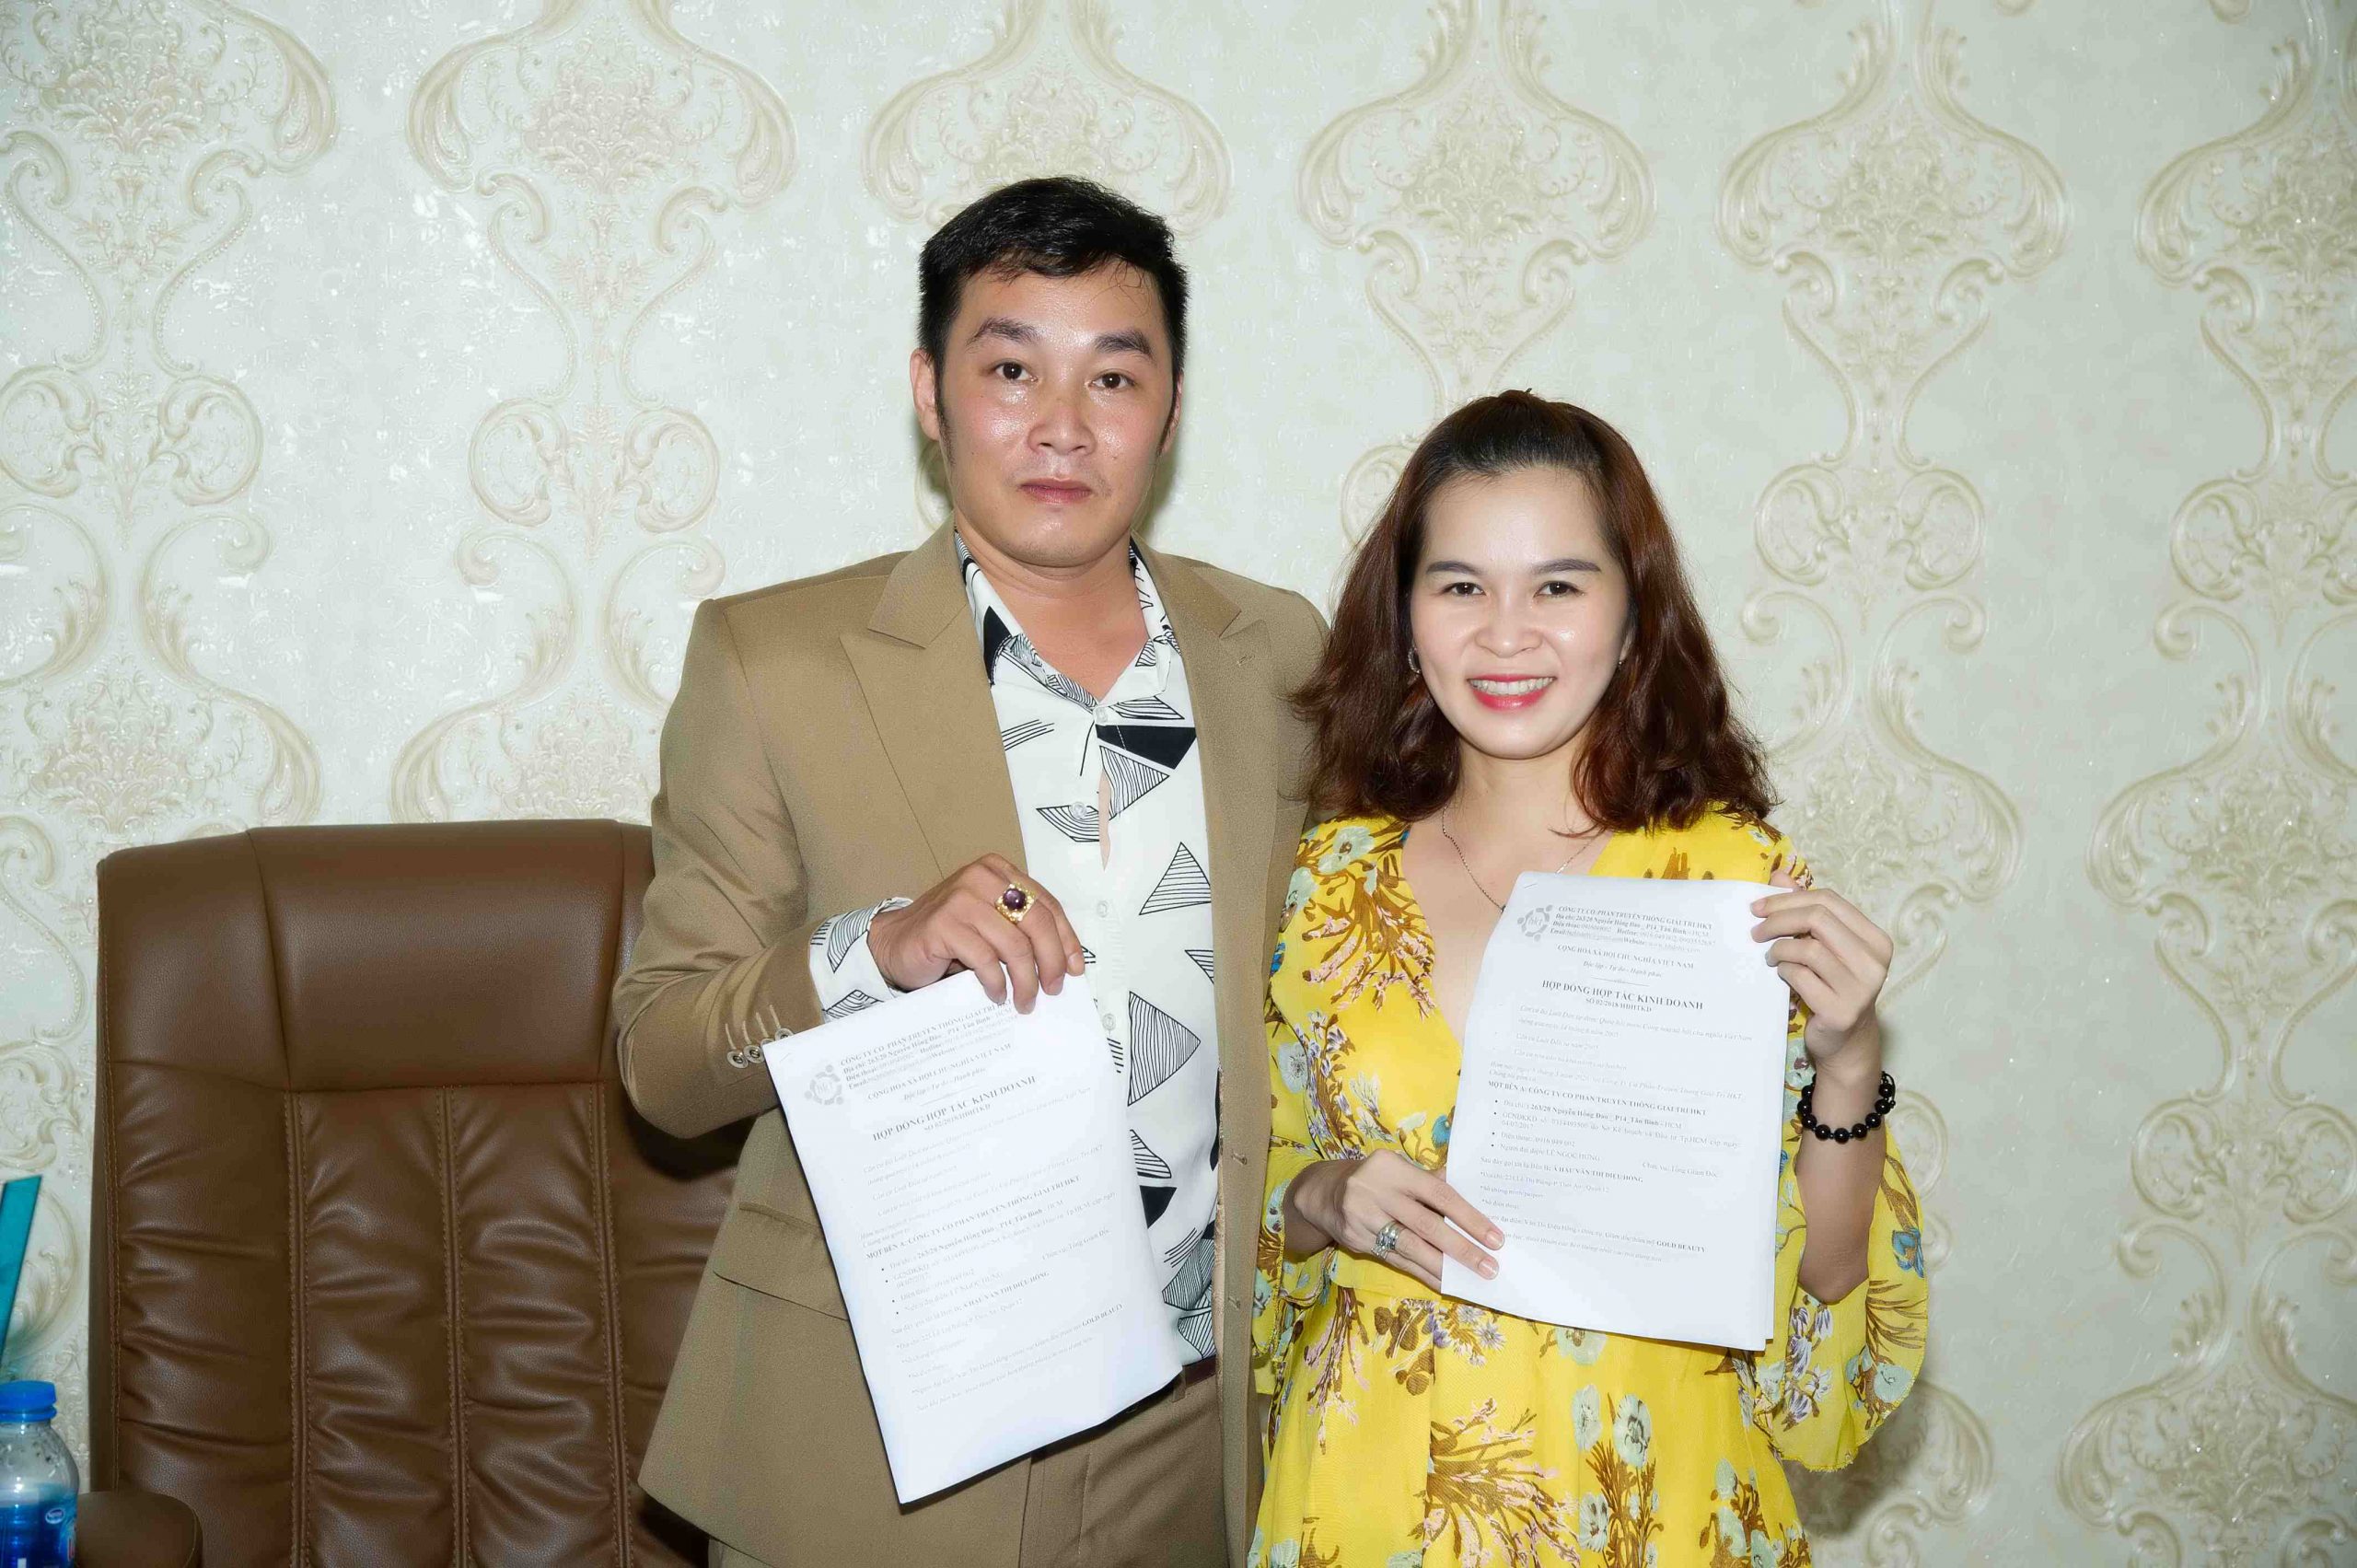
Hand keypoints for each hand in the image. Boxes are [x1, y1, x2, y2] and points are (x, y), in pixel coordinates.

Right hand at [868, 855, 1084, 1010]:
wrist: (896, 942)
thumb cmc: (950, 937)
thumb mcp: (992, 924)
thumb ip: (1021, 930)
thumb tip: (1064, 964)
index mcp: (999, 871)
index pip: (1047, 905)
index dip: (1066, 940)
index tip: (1075, 969)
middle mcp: (982, 878)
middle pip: (1037, 923)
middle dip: (1051, 962)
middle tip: (1053, 990)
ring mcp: (962, 899)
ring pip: (1014, 946)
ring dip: (1025, 981)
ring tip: (1025, 1001)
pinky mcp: (944, 924)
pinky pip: (985, 960)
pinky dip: (997, 983)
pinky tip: (998, 995)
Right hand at [1289, 1150, 1500, 1292]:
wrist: (1322, 1192)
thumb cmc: (1374, 1178)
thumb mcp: (1398, 1169)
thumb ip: (1430, 1181)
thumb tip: (1473, 1195)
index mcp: (1394, 1168)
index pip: (1439, 1194)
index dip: (1468, 1217)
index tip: (1494, 1238)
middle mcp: (1377, 1191)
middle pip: (1426, 1224)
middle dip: (1461, 1248)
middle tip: (1489, 1267)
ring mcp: (1363, 1217)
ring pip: (1410, 1247)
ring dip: (1443, 1267)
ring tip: (1469, 1280)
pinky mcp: (1357, 1240)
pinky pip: (1396, 1260)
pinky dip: (1422, 1273)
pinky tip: (1443, 1281)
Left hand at [1751, 869, 1892, 1085]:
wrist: (1844, 1040)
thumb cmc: (1832, 985)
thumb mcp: (1823, 946)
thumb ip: (1805, 910)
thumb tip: (1778, 875)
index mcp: (1875, 938)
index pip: (1829, 901)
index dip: (1789, 898)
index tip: (1758, 906)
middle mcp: (1874, 961)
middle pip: (1818, 919)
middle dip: (1778, 918)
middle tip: (1755, 929)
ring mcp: (1861, 988)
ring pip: (1808, 948)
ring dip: (1779, 949)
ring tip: (1770, 956)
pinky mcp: (1841, 1011)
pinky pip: (1801, 978)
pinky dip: (1784, 972)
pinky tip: (1781, 975)